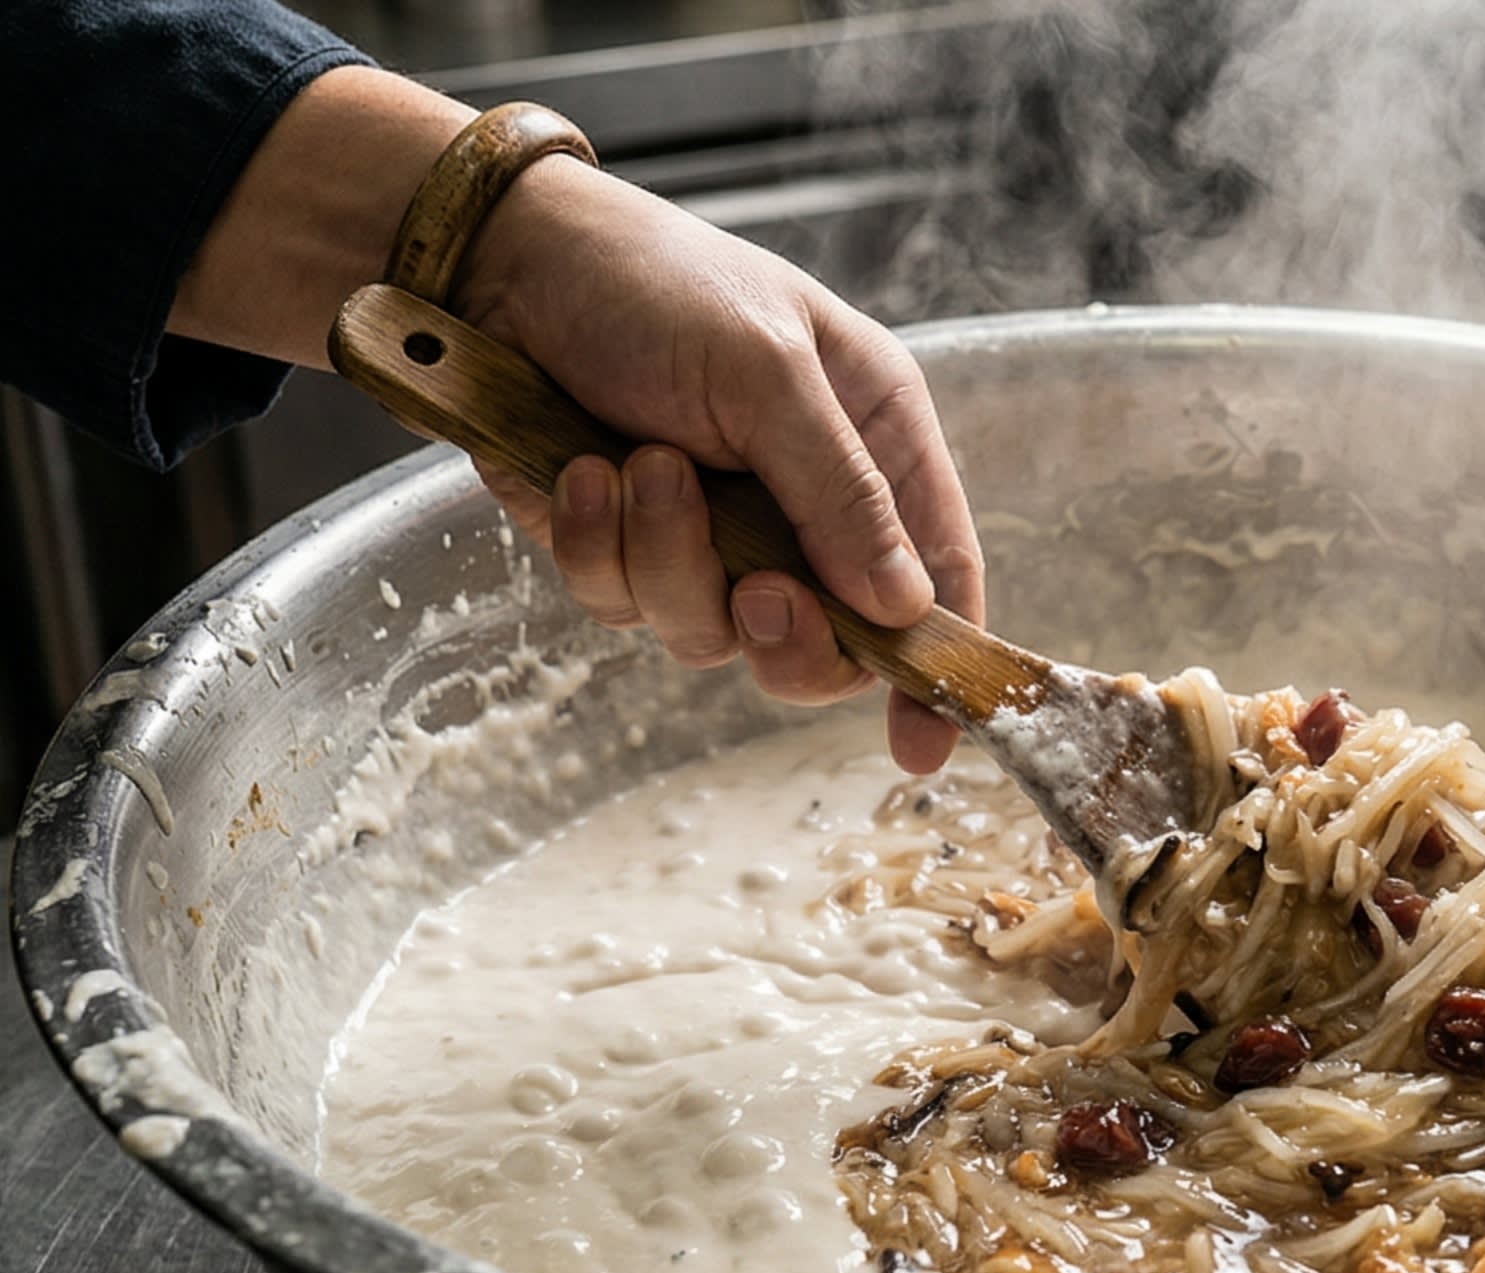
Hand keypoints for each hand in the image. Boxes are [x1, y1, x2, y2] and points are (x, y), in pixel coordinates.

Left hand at [451, 158, 983, 773]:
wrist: (497, 259)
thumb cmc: (655, 280)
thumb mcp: (769, 369)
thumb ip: (841, 492)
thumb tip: (904, 609)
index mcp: (873, 441)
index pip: (935, 577)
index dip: (934, 665)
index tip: (922, 748)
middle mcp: (804, 501)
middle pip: (828, 643)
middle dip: (787, 635)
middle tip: (756, 591)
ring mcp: (714, 534)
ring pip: (713, 634)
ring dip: (670, 561)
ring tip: (636, 464)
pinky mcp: (627, 548)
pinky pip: (623, 604)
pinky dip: (596, 545)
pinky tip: (575, 469)